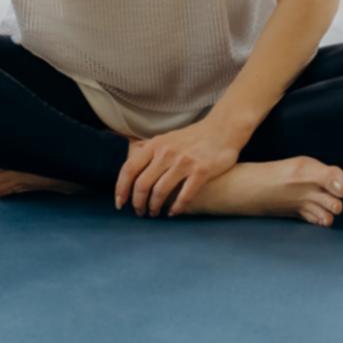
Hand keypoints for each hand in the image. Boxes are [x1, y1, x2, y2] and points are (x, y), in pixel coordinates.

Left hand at [114, 124, 241, 217]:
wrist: (222, 129)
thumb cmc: (192, 137)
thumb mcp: (166, 137)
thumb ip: (148, 148)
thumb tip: (129, 156)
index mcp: (154, 145)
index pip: (129, 169)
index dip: (121, 189)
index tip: (120, 203)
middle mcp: (166, 153)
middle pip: (142, 184)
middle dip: (138, 203)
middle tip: (140, 212)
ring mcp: (184, 162)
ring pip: (160, 192)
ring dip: (154, 207)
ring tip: (155, 213)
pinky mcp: (201, 171)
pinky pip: (184, 196)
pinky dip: (176, 208)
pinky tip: (174, 212)